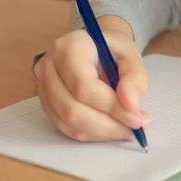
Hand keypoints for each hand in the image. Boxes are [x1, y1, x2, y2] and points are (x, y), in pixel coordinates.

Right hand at [34, 16, 150, 141]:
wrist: (96, 47)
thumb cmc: (113, 50)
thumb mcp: (131, 56)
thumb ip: (135, 78)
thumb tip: (131, 105)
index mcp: (70, 47)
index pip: (84, 87)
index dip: (111, 107)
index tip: (137, 118)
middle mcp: (49, 66)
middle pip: (72, 109)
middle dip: (108, 125)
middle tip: (134, 128)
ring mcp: (43, 85)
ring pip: (67, 122)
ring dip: (101, 132)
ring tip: (126, 128)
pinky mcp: (46, 101)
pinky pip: (65, 127)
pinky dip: (91, 133)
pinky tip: (110, 128)